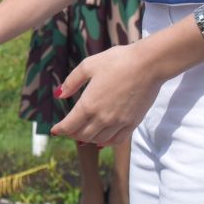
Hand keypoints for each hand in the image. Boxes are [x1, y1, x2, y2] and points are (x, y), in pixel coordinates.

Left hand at [50, 42, 167, 150]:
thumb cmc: (118, 61)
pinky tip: (102, 140)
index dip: (59, 130)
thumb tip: (59, 94)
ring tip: (83, 133)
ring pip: (98, 140)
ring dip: (88, 138)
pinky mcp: (132, 123)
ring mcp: (119, 122)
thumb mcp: (89, 65)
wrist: (148, 64)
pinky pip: (116, 140)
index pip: (69, 126)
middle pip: (82, 135)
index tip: (54, 130)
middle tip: (68, 129)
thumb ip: (72, 82)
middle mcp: (102, 118)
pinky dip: (106, 142)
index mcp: (89, 104)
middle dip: (72, 134)